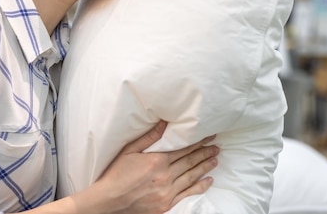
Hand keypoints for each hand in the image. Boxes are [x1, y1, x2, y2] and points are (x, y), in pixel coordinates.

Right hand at [95, 120, 218, 213]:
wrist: (110, 200)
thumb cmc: (117, 174)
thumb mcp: (129, 151)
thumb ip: (149, 138)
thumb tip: (164, 124)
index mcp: (157, 160)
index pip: (183, 148)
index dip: (197, 142)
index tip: (208, 136)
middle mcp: (165, 176)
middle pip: (190, 161)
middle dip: (205, 152)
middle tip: (216, 146)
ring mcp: (167, 191)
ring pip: (191, 176)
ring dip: (205, 166)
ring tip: (215, 159)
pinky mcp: (167, 204)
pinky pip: (188, 193)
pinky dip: (200, 186)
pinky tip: (208, 180)